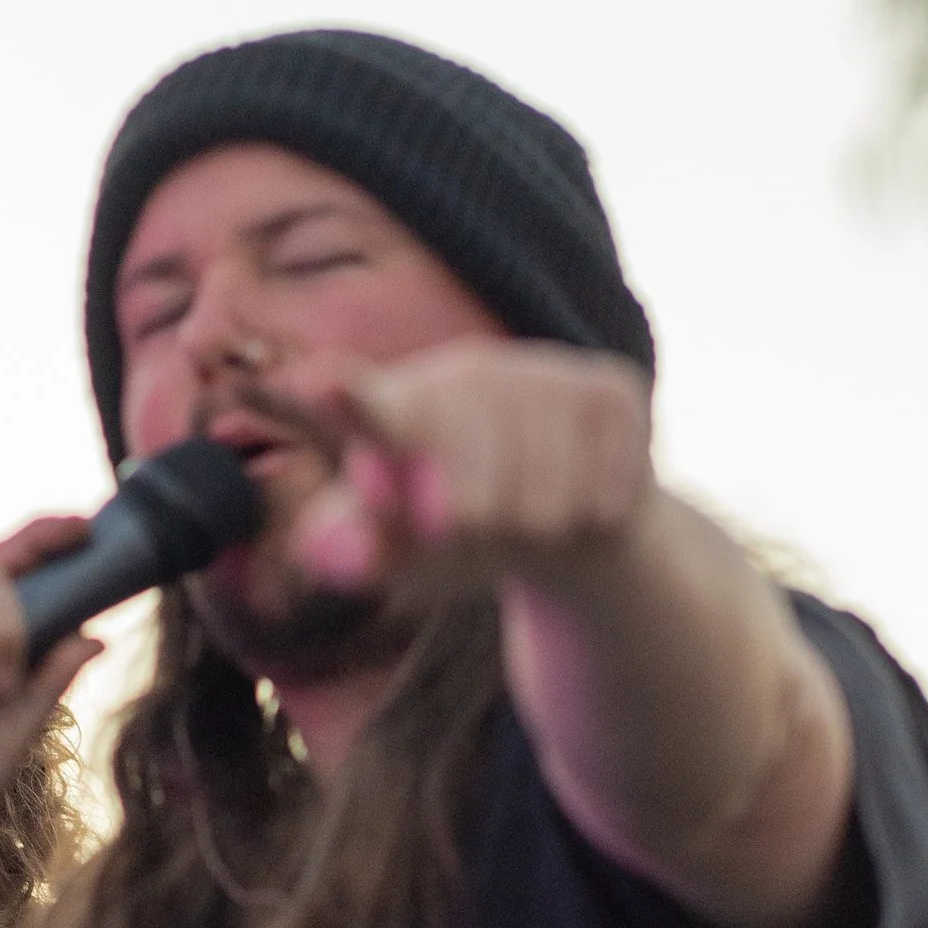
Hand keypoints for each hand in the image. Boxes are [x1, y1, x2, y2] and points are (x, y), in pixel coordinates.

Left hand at [284, 340, 653, 601]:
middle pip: (470, 503)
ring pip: (544, 507)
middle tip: (468, 526)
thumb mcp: (404, 551)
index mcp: (401, 408)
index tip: (317, 387)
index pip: (366, 409)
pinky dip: (592, 520)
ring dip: (536, 533)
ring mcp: (545, 373)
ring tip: (529, 511)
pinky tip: (581, 494)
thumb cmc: (461, 533)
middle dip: (473, 540)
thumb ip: (357, 553)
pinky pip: (604, 496)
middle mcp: (469, 373)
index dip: (345, 400)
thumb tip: (327, 554)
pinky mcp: (610, 391)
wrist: (563, 517)